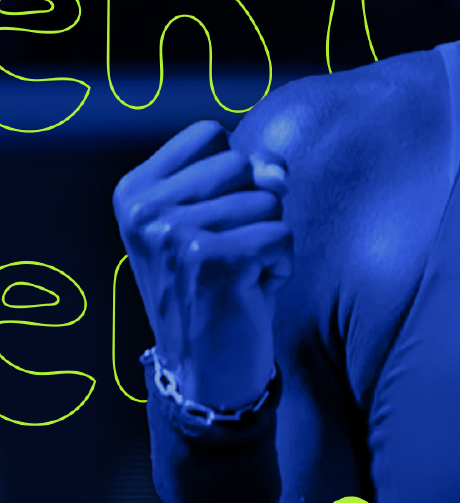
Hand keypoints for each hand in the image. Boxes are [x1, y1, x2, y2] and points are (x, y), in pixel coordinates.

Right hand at [114, 119, 292, 409]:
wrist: (205, 369)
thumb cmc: (218, 286)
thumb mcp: (218, 217)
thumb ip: (247, 174)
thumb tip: (277, 172)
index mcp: (134, 191)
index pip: (211, 134)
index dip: (235, 173)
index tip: (215, 219)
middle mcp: (144, 210)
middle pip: (243, 163)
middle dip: (254, 208)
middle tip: (228, 254)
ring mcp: (173, 235)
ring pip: (268, 201)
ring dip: (268, 241)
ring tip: (237, 274)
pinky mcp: (213, 261)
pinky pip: (282, 235)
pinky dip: (280, 265)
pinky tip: (250, 290)